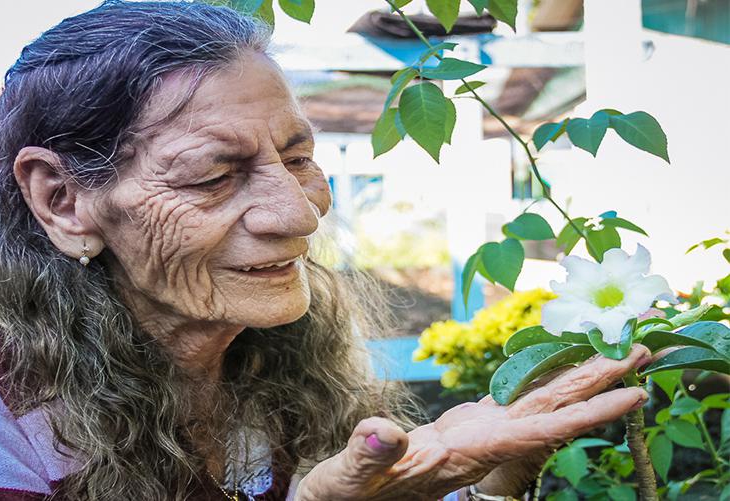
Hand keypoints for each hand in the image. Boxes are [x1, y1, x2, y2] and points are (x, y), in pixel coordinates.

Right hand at [296, 345, 651, 499]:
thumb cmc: (347, 497)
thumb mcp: (348, 478)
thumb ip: (368, 454)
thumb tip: (381, 430)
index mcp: (465, 456)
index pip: (537, 433)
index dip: (587, 415)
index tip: (632, 395)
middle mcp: (484, 447)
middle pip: (552, 411)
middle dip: (598, 382)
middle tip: (641, 350)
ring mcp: (477, 437)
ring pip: (537, 402)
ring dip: (577, 376)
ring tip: (614, 350)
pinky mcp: (466, 430)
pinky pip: (514, 400)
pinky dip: (539, 378)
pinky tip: (554, 366)